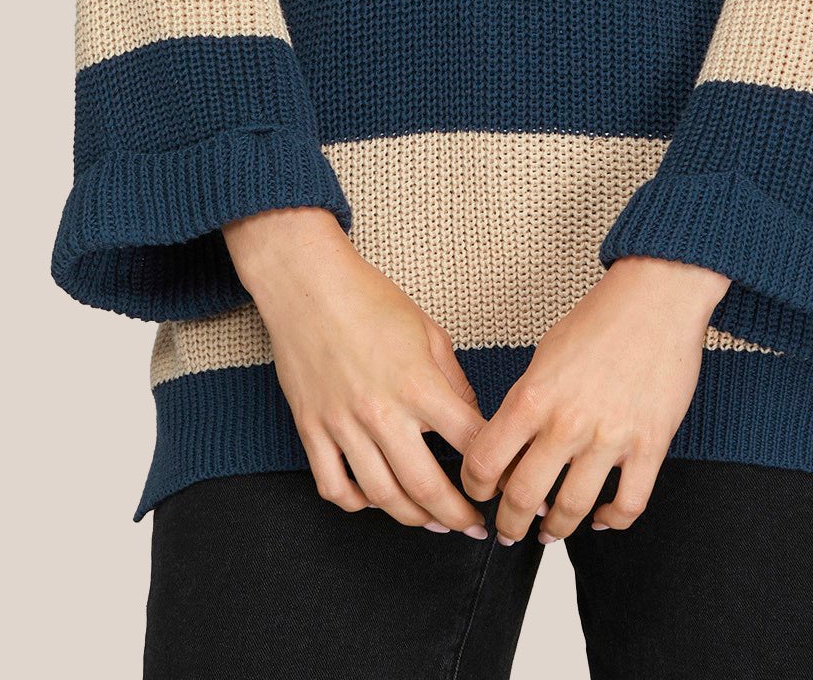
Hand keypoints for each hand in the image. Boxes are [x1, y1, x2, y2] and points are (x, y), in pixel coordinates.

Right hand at [223, 205, 491, 534]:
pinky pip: (334, 486)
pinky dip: (356, 503)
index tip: (504, 484)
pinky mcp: (312, 429)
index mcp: (418, 384)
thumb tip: (471, 421)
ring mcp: (343, 425)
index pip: (470, 443)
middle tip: (475, 527)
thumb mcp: (429, 332)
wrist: (308, 285)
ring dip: (414, 518)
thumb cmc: (371, 299)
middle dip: (458, 516)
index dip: (494, 470)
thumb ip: (453, 381)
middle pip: (427, 487)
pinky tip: (375, 501)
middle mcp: (382, 412)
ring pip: (382, 496)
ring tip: (433, 523)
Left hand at [460, 256, 731, 544]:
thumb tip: (512, 443)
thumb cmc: (600, 319)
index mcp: (534, 396)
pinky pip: (628, 505)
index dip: (475, 486)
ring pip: (572, 509)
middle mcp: (567, 422)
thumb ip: (527, 401)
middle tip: (508, 529)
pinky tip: (601, 518)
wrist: (656, 299)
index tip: (479, 493)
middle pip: (523, 496)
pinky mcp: (649, 446)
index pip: (485, 461)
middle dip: (509, 523)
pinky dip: (611, 522)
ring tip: (550, 532)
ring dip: (555, 530)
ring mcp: (610, 437)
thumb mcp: (545, 354)